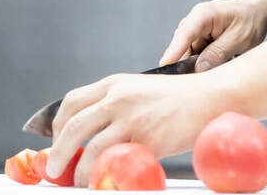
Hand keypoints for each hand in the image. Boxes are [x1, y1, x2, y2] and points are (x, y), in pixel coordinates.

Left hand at [47, 71, 232, 186]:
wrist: (212, 97)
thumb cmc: (180, 97)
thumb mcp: (141, 89)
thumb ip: (116, 105)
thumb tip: (92, 130)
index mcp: (115, 83)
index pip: (72, 102)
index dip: (57, 125)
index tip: (55, 140)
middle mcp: (119, 98)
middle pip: (73, 126)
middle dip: (58, 152)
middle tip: (54, 168)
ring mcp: (133, 118)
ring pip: (91, 148)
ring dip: (79, 170)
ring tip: (78, 182)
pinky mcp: (148, 139)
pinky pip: (118, 162)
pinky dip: (105, 176)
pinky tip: (104, 183)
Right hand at [159, 0, 266, 71]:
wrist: (258, 10)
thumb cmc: (251, 19)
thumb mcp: (239, 38)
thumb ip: (218, 53)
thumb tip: (200, 68)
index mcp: (204, 14)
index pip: (184, 34)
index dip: (173, 51)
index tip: (164, 66)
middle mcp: (195, 19)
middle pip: (182, 46)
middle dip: (186, 63)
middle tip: (195, 81)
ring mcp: (196, 28)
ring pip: (188, 51)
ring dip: (197, 63)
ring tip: (214, 68)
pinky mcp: (199, 36)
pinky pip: (195, 52)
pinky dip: (202, 61)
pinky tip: (214, 64)